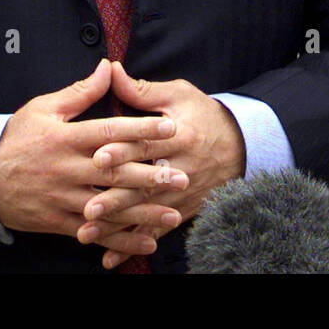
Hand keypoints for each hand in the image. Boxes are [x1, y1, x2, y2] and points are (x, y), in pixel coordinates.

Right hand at [0, 59, 190, 246]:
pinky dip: (120, 240)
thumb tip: (108, 66)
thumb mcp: (44, 108)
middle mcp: (68, 169)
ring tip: (173, 215)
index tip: (170, 127)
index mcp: (67, 137)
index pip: (110, 131)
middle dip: (151, 176)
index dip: (142, 129)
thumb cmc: (17, 137)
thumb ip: (81, 91)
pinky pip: (94, 232)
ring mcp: (64, 198)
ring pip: (109, 207)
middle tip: (183, 177)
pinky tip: (145, 243)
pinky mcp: (59, 221)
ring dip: (142, 213)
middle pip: (115, 172)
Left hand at [77, 61, 245, 268]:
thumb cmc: (203, 114)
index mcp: (179, 134)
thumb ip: (142, 90)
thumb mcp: (178, 95)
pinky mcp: (181, 210)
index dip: (123, 150)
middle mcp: (181, 166)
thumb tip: (111, 70)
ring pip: (146, 210)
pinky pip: (156, 229)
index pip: (147, 143)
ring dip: (117, 223)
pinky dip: (133, 244)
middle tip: (88, 207)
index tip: (98, 156)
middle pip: (144, 183)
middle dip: (116, 196)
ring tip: (89, 231)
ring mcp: (182, 192)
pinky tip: (110, 257)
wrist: (240, 145)